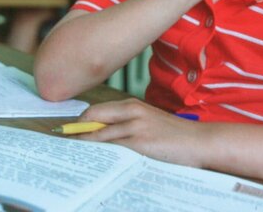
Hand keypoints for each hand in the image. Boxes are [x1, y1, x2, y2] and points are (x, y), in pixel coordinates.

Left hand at [79, 99, 206, 166]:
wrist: (200, 142)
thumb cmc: (173, 135)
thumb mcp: (147, 122)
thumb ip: (125, 123)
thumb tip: (99, 133)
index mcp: (131, 105)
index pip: (96, 110)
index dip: (80, 121)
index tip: (67, 130)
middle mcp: (131, 111)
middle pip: (93, 117)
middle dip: (76, 129)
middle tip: (62, 139)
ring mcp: (136, 126)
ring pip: (100, 134)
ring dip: (84, 143)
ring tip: (72, 150)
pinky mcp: (142, 142)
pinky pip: (113, 147)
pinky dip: (100, 151)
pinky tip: (93, 158)